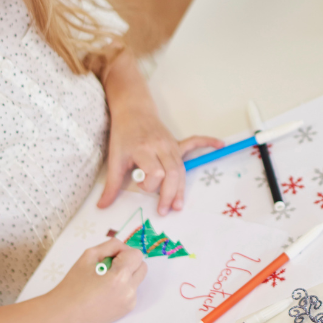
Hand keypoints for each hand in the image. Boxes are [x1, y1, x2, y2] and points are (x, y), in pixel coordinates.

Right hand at [44, 238, 146, 322]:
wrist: (64, 314)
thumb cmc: (73, 285)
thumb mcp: (88, 255)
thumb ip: (111, 246)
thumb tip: (124, 248)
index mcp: (120, 275)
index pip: (137, 255)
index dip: (124, 252)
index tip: (110, 258)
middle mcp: (128, 290)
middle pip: (142, 267)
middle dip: (129, 263)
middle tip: (109, 267)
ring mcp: (129, 302)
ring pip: (137, 280)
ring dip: (127, 276)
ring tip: (105, 281)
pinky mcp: (126, 310)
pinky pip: (132, 292)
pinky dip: (123, 288)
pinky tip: (105, 292)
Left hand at [100, 98, 222, 214]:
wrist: (132, 111)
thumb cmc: (123, 135)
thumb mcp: (114, 159)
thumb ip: (111, 184)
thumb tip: (102, 206)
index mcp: (144, 150)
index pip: (155, 172)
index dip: (150, 185)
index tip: (141, 187)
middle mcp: (160, 147)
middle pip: (172, 173)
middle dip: (170, 194)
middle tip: (165, 211)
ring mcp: (170, 145)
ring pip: (181, 168)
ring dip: (181, 188)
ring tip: (178, 205)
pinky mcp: (176, 143)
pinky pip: (194, 142)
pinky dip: (208, 142)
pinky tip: (220, 145)